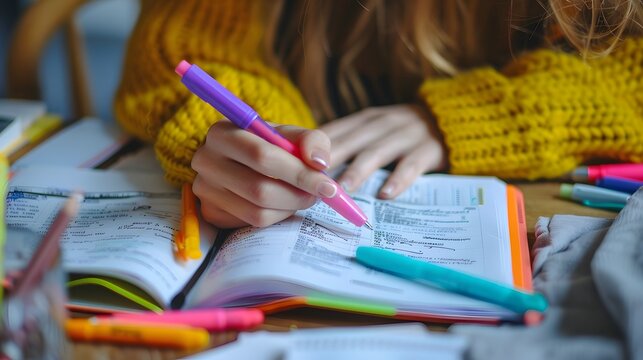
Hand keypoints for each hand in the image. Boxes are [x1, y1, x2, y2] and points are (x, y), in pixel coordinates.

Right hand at [191, 120, 334, 227]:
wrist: (246, 161)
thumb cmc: (272, 145)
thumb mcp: (292, 135)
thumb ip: (313, 141)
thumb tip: (319, 163)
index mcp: (223, 131)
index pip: (262, 156)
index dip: (298, 173)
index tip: (328, 185)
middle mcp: (205, 159)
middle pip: (259, 189)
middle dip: (297, 195)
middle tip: (319, 195)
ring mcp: (204, 188)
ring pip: (257, 211)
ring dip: (289, 208)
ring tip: (303, 196)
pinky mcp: (209, 212)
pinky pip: (251, 223)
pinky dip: (276, 216)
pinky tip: (283, 203)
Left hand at [320, 104, 446, 198]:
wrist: (454, 121)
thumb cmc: (403, 134)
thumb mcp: (376, 130)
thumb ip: (349, 142)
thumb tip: (309, 164)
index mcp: (366, 119)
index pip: (334, 129)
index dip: (313, 146)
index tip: (293, 162)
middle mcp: (384, 122)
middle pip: (351, 140)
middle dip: (328, 158)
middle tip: (308, 178)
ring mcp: (408, 134)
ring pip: (378, 151)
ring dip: (359, 170)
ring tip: (342, 189)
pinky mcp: (430, 148)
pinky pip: (413, 164)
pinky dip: (399, 179)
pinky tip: (386, 194)